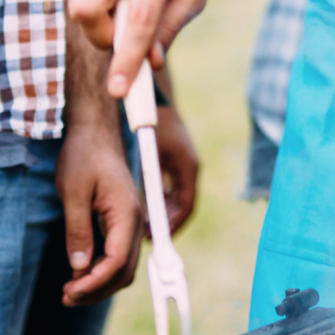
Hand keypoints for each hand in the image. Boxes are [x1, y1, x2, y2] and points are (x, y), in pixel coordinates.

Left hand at [55, 113, 142, 305]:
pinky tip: (81, 272)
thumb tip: (80, 267)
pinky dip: (102, 269)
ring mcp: (132, 221)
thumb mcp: (73, 193)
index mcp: (127, 213)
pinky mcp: (124, 220)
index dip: (94, 283)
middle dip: (98, 290)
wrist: (95, 132)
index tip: (69, 292)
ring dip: (100, 283)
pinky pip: (119, 254)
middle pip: (125, 270)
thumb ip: (78, 230)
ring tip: (71, 289)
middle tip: (66, 296)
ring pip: (124, 265)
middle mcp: (136, 220)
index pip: (117, 262)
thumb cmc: (83, 156)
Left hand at [153, 95, 199, 233]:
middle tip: (148, 237)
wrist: (154, 97)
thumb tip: (144, 215)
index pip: (186, 206)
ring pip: (178, 197)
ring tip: (144, 227)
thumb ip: (148, 183)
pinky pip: (173, 187)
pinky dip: (161, 200)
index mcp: (187, 167)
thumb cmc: (150, 124)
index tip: (158, 238)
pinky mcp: (177, 160)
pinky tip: (144, 206)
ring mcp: (185, 163)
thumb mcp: (147, 156)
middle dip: (168, 222)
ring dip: (164, 212)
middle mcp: (190, 167)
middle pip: (184, 204)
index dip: (173, 225)